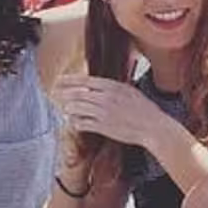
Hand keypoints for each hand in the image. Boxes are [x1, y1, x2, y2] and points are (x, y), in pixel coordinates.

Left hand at [51, 71, 167, 148]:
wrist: (153, 127)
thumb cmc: (144, 109)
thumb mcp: (129, 91)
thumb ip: (112, 88)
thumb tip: (98, 85)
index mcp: (112, 86)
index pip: (84, 80)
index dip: (69, 80)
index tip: (58, 80)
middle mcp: (105, 97)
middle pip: (77, 94)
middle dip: (63, 94)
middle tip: (54, 94)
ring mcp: (103, 112)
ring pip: (76, 108)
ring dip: (68, 109)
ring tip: (66, 109)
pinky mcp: (102, 127)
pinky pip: (82, 123)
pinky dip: (75, 122)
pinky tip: (74, 122)